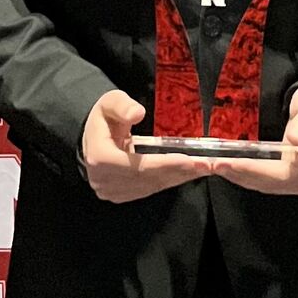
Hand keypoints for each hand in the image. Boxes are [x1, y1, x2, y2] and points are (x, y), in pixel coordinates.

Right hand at [80, 88, 210, 202]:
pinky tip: (187, 173)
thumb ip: (122, 106)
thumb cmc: (103, 118)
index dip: (165, 164)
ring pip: (151, 186)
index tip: (189, 159)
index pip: (138, 166)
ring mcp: (112, 191)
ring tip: (203, 168)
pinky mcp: (121, 195)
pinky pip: (150, 189)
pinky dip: (170, 181)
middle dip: (179, 171)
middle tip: (206, 165)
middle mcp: (104, 180)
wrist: (91, 138)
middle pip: (148, 179)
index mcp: (100, 158)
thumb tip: (137, 113)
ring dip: (179, 178)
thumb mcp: (110, 103)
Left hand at [211, 85, 297, 196]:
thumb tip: (295, 141)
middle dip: (240, 173)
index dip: (254, 169)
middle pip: (270, 183)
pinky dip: (247, 177)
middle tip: (213, 164)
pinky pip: (266, 183)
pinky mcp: (292, 184)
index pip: (281, 173)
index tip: (230, 161)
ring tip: (214, 167)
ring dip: (239, 177)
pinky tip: (229, 169)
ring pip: (266, 185)